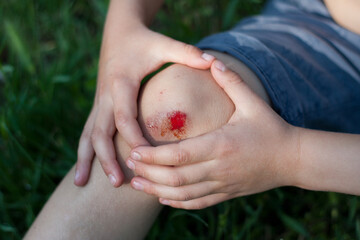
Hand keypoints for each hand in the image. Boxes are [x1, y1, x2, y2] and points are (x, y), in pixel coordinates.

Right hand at [75, 22, 214, 186]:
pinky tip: (81, 171)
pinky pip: (88, 132)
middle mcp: (106, 95)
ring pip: (87, 134)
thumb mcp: (163, 44)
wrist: (119, 33)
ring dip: (86, 159)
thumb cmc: (144, 41)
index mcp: (122, 82)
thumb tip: (212, 60)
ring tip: (82, 184)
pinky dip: (84, 152)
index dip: (134, 137)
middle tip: (117, 183)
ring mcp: (99, 102)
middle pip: (100, 131)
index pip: (125, 116)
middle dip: (107, 157)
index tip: (147, 157)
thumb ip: (186, 53)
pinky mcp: (98, 106)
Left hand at [126, 60, 299, 208]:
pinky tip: (161, 197)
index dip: (153, 156)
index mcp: (222, 145)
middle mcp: (219, 169)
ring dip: (156, 190)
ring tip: (136, 184)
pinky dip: (176, 202)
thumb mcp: (254, 103)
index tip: (135, 150)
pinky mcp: (226, 194)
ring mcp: (222, 185)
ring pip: (182, 194)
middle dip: (149, 173)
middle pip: (175, 177)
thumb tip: (212, 59)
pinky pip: (197, 203)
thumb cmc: (271, 129)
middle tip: (129, 164)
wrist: (292, 160)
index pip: (180, 155)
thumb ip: (232, 81)